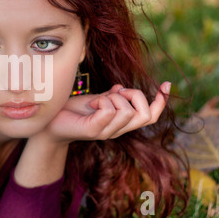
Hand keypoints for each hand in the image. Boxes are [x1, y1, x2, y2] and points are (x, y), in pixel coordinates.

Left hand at [43, 81, 171, 141]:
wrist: (51, 122)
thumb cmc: (74, 110)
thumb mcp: (97, 99)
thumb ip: (111, 95)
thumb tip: (121, 87)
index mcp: (122, 122)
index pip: (151, 116)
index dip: (162, 102)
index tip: (166, 85)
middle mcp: (118, 130)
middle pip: (145, 114)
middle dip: (134, 95)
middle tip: (114, 92)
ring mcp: (107, 132)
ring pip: (127, 110)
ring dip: (113, 97)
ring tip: (97, 100)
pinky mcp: (95, 131)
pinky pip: (110, 111)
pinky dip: (102, 101)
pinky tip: (92, 104)